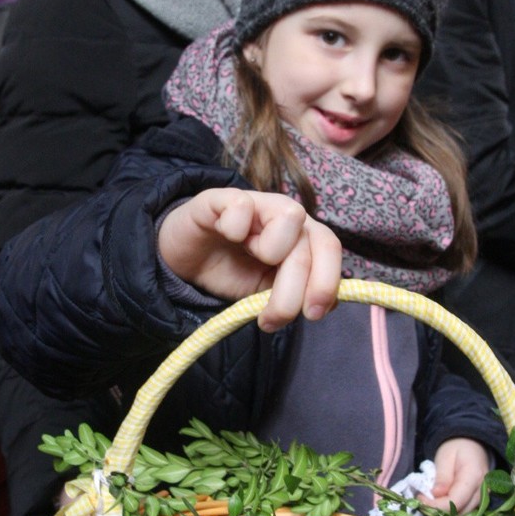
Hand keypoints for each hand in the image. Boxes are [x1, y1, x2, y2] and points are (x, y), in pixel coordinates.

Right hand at [157, 188, 341, 331]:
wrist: (184, 260)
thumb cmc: (230, 271)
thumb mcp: (267, 291)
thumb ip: (297, 293)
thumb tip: (329, 303)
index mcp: (301, 237)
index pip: (330, 249)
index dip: (327, 281)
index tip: (312, 314)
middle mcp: (286, 216)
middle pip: (316, 241)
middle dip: (296, 287)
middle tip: (272, 317)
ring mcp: (258, 202)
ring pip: (291, 217)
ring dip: (271, 251)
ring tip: (248, 260)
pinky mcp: (223, 198)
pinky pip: (242, 206)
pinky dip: (234, 229)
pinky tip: (226, 237)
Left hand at [420, 438, 490, 513]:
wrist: (471, 444)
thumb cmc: (457, 447)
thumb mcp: (445, 456)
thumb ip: (442, 477)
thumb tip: (436, 495)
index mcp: (474, 477)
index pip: (456, 501)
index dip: (436, 505)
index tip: (420, 499)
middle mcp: (482, 491)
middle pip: (460, 511)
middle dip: (438, 510)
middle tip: (421, 500)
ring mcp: (482, 497)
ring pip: (462, 514)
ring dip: (444, 512)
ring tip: (428, 500)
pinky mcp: (478, 501)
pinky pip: (463, 510)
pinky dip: (450, 509)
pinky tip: (438, 501)